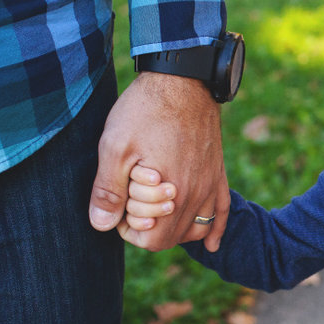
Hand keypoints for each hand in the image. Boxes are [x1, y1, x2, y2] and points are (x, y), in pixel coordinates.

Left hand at [88, 71, 230, 250]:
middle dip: (149, 227)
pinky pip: (222, 211)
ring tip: (156, 211)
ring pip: (196, 229)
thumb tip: (101, 225)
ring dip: (175, 228)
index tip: (117, 206)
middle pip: (172, 238)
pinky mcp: (216, 171)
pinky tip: (211, 245)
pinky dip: (216, 230)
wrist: (183, 78)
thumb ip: (108, 190)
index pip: (151, 240)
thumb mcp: (115, 147)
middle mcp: (196, 194)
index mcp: (172, 193)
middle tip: (131, 202)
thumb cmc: (146, 110)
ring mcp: (209, 183)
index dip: (127, 229)